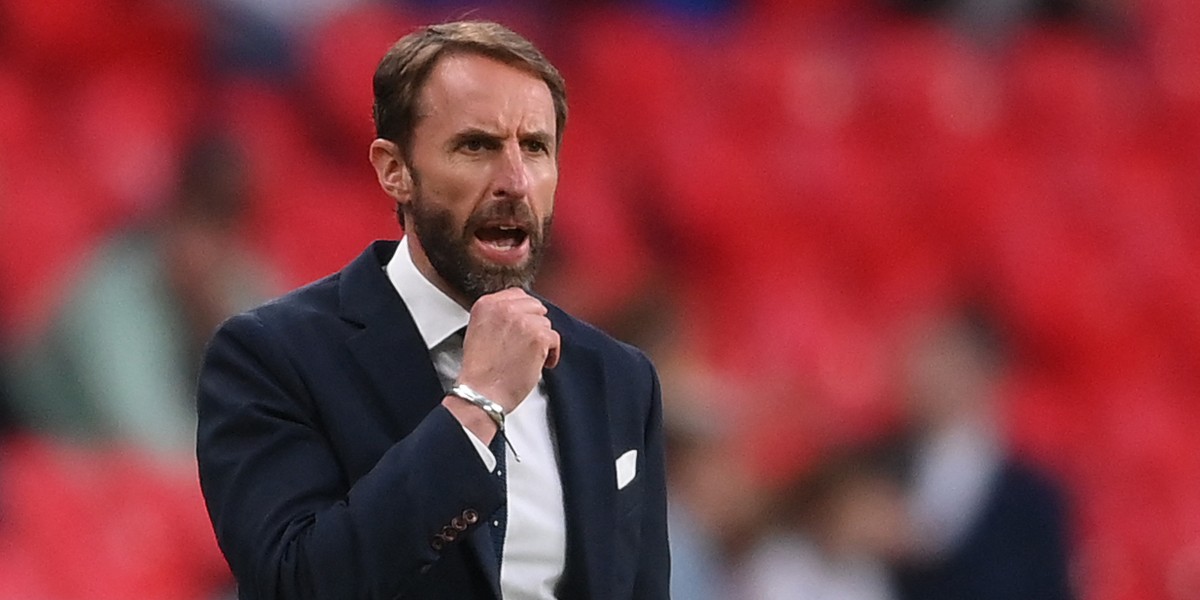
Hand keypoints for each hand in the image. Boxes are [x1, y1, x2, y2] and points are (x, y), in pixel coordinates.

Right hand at [456, 288, 560, 411]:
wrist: (481, 394)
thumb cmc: (479, 372)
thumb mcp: (478, 332)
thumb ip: (497, 317)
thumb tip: (519, 315)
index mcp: (487, 305)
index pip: (517, 295)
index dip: (524, 312)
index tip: (524, 324)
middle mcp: (505, 308)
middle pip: (535, 306)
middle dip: (534, 324)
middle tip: (528, 343)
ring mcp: (523, 321)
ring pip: (546, 323)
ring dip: (542, 340)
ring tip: (529, 356)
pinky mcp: (538, 337)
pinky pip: (554, 339)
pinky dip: (551, 353)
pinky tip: (539, 363)